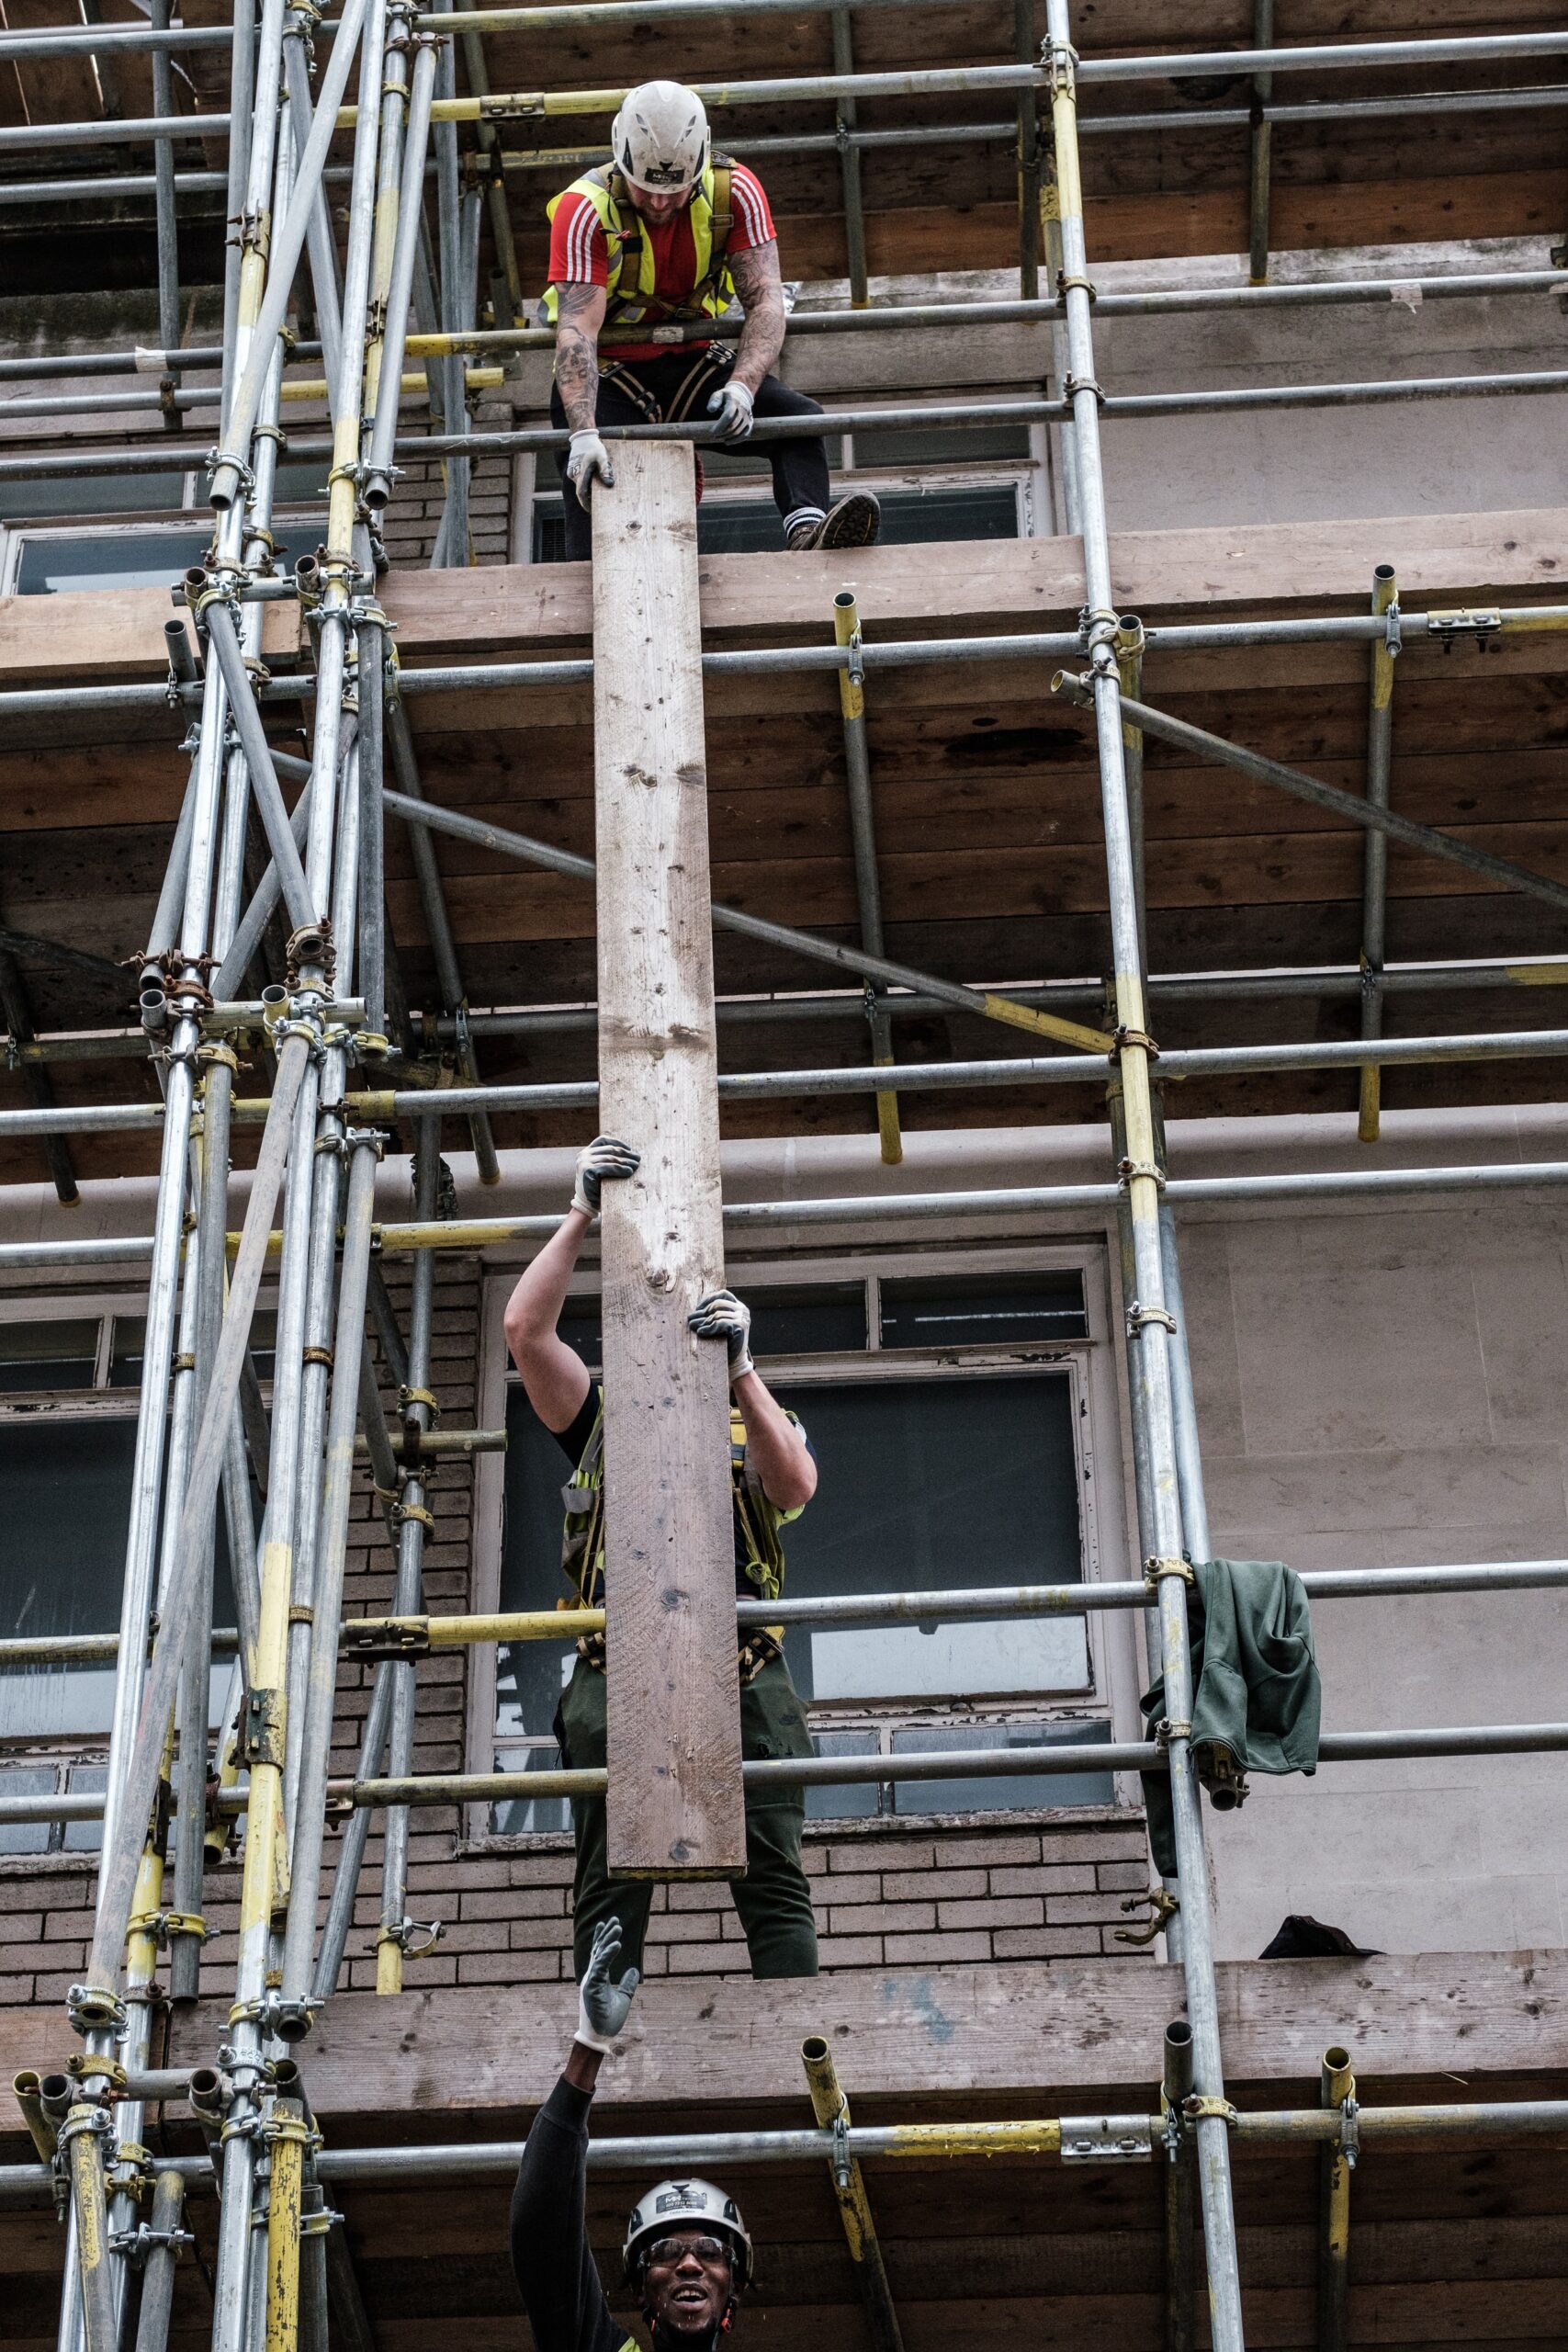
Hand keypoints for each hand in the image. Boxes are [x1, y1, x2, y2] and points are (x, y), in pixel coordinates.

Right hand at [566, 427, 614, 502]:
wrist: (582, 436)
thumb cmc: (593, 446)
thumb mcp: (602, 456)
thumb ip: (605, 470)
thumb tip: (609, 484)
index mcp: (581, 473)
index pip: (581, 493)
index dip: (585, 504)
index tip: (591, 511)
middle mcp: (574, 474)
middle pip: (581, 491)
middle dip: (589, 497)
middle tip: (598, 503)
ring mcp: (572, 472)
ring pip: (580, 485)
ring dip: (588, 489)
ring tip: (598, 490)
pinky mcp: (573, 469)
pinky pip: (579, 480)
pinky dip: (586, 483)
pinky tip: (593, 480)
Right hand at [572, 1134, 639, 1217]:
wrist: (586, 1205)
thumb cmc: (597, 1188)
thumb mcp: (600, 1170)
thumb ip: (607, 1160)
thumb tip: (630, 1152)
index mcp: (586, 1152)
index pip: (603, 1140)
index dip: (618, 1142)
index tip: (630, 1149)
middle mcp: (583, 1155)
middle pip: (610, 1149)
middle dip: (626, 1153)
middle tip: (638, 1158)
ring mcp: (584, 1162)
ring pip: (611, 1158)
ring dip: (626, 1161)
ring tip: (636, 1165)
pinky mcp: (588, 1170)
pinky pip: (609, 1167)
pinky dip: (621, 1169)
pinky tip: (629, 1171)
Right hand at [575, 1916, 639, 2052]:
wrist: (601, 2036)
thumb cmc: (608, 2019)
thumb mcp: (623, 1998)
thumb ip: (627, 1984)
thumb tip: (634, 1970)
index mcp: (598, 1978)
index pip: (599, 1954)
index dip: (602, 1938)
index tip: (607, 1923)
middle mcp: (592, 1977)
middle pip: (598, 1950)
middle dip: (606, 1934)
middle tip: (616, 1920)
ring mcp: (591, 1981)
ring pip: (599, 1955)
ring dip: (608, 1940)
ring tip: (617, 1926)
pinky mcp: (592, 1987)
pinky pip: (600, 1967)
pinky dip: (608, 1954)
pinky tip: (616, 1944)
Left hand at [687, 1288, 752, 1381]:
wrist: (735, 1362)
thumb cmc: (724, 1344)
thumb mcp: (718, 1326)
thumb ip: (711, 1316)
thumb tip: (691, 1314)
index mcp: (738, 1307)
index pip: (722, 1294)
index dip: (708, 1300)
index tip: (696, 1310)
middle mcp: (742, 1310)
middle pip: (717, 1303)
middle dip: (702, 1312)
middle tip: (690, 1321)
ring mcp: (742, 1317)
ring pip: (717, 1314)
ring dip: (702, 1321)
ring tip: (693, 1327)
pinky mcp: (740, 1326)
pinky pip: (719, 1323)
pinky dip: (708, 1328)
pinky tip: (701, 1332)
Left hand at [706, 380, 754, 441]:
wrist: (741, 394)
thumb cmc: (726, 396)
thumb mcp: (719, 395)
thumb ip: (714, 401)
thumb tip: (711, 410)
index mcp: (735, 402)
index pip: (728, 416)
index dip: (720, 426)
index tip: (712, 432)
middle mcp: (743, 410)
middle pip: (733, 425)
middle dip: (722, 433)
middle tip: (713, 436)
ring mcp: (748, 417)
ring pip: (738, 432)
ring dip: (727, 437)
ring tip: (718, 438)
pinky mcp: (750, 423)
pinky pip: (745, 435)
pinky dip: (736, 440)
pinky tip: (727, 442)